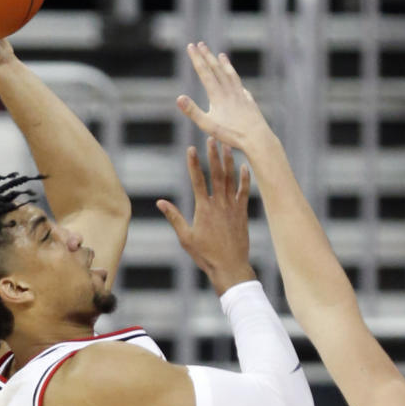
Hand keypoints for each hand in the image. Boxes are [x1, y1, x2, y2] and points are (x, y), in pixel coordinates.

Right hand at [157, 137, 255, 295]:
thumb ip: (174, 217)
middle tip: (212, 138)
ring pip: (231, 180)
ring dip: (229, 162)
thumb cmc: (206, 255)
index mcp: (203, 209)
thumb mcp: (186, 237)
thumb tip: (160, 202)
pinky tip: (244, 167)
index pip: (197, 180)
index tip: (191, 148)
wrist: (230, 267)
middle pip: (216, 174)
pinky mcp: (242, 213)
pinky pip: (244, 192)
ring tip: (227, 146)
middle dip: (213, 155)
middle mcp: (219, 204)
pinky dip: (244, 179)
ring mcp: (232, 207)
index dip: (194, 163)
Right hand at [176, 43, 275, 155]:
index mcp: (217, 95)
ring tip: (221, 55)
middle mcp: (229, 91)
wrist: (257, 138)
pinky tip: (238, 82)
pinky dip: (237, 81)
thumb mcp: (208, 125)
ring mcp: (241, 95)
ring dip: (224, 64)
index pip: (204, 72)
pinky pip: (241, 87)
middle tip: (200, 44)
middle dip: (207, 56)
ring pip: (231, 75)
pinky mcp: (249, 102)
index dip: (196, 59)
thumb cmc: (231, 134)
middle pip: (217, 69)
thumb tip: (179, 98)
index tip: (190, 46)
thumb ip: (193, 111)